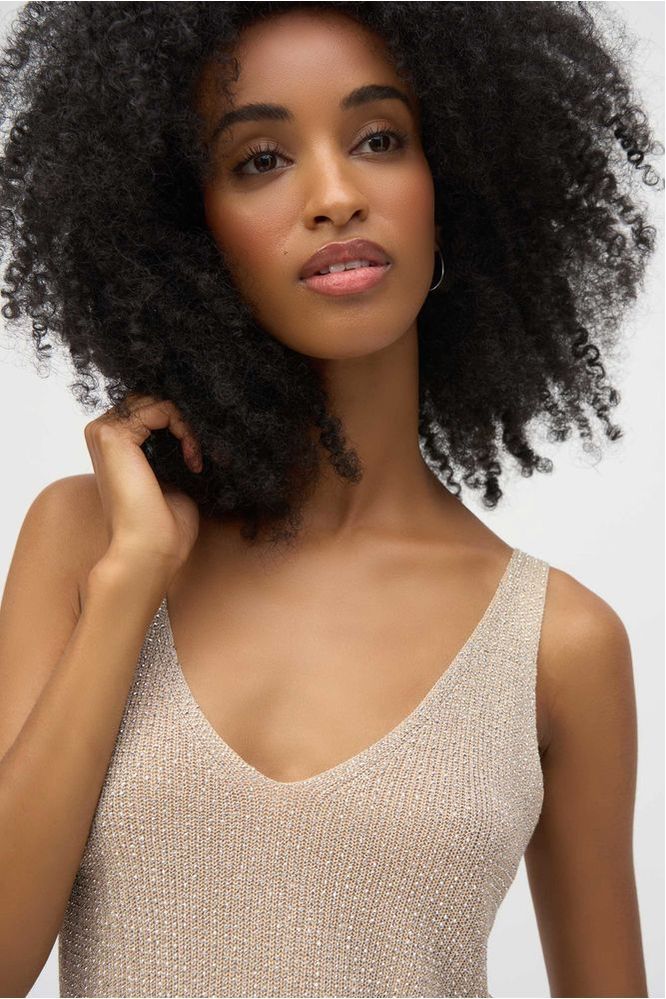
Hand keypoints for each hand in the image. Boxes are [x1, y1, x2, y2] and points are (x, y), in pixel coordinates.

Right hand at [84, 392, 202, 575]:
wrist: (149, 550)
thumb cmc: (163, 524)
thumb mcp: (174, 474)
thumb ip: (175, 445)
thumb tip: (201, 421)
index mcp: (115, 443)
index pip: (153, 408)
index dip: (182, 424)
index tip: (198, 457)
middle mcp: (104, 433)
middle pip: (154, 399)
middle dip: (185, 420)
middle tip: (200, 454)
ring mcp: (103, 431)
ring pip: (159, 400)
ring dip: (187, 425)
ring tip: (195, 458)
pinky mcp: (112, 434)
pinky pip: (161, 407)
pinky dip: (184, 427)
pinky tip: (191, 457)